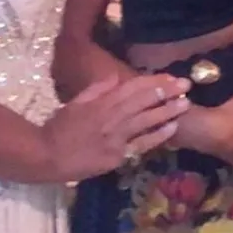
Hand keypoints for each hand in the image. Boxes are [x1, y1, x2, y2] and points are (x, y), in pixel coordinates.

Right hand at [41, 73, 190, 181]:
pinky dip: (158, 136)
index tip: (170, 77)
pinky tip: (173, 128)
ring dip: (168, 111)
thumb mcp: (75, 102)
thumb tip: (115, 77)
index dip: (153, 81)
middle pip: (144, 100)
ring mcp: (115, 136)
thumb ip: (97, 89)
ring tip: (186, 104)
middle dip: (167, 91)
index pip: (132, 87)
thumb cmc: (59, 128)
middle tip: (186, 85)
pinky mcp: (116, 155)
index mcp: (101, 102)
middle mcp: (111, 116)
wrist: (46, 155)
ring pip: (147, 120)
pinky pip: (141, 144)